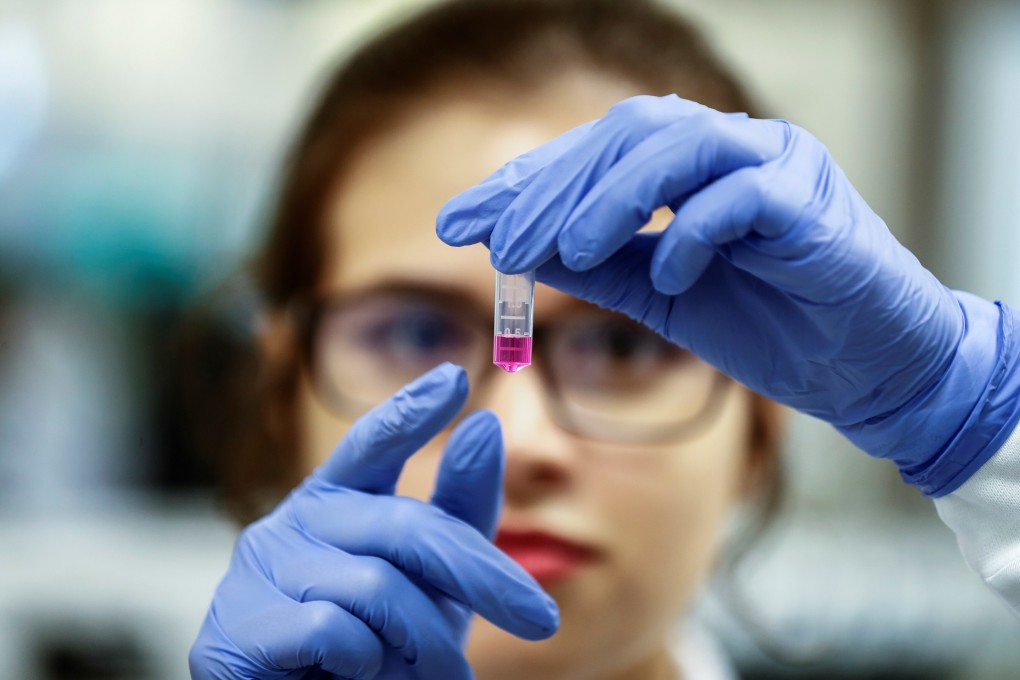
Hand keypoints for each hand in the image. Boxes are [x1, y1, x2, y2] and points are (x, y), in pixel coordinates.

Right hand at [189, 363, 557, 678]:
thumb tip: (485, 425)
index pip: (372, 443)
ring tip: (437, 674)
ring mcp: (258, 569)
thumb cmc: (377, 650)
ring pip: (375, 586)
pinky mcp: (235, 626)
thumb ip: (459, 513)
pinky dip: (366, 662)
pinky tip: (357, 675)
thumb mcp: (433, 583)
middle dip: (482, 575)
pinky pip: (331, 629)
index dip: (410, 410)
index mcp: (337, 502)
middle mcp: (293, 520)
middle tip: (540, 619)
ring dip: (423, 643)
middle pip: (405, 527)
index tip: (455, 379)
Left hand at [437, 95, 1019, 495]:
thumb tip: (519, 249)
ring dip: (613, 196)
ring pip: (681, 145)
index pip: (594, 155)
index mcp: (691, 168)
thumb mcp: (662, 296)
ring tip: (565, 248)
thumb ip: (600, 266)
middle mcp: (731, 150)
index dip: (524, 183)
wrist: (868, 370)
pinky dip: (694, 230)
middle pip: (627, 133)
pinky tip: (668, 273)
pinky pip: (743, 196)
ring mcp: (775, 166)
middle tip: (498, 239)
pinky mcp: (812, 203)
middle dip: (554, 186)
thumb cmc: (771, 326)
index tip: (459, 223)